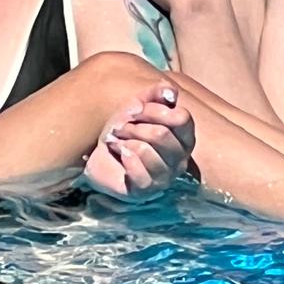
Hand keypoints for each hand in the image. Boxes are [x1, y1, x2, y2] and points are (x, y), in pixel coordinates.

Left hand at [81, 82, 195, 202]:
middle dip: (135, 126)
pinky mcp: (146, 191)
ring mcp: (165, 177)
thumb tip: (171, 93)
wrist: (98, 152)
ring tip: (117, 140)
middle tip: (121, 127)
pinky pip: (141, 175)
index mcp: (184, 136)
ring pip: (148, 152)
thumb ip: (155, 94)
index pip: (181, 118)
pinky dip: (125, 158)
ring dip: (126, 141)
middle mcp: (181, 159)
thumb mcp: (137, 105)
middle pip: (163, 135)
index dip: (155, 110)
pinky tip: (119, 152)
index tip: (136, 110)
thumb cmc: (123, 128)